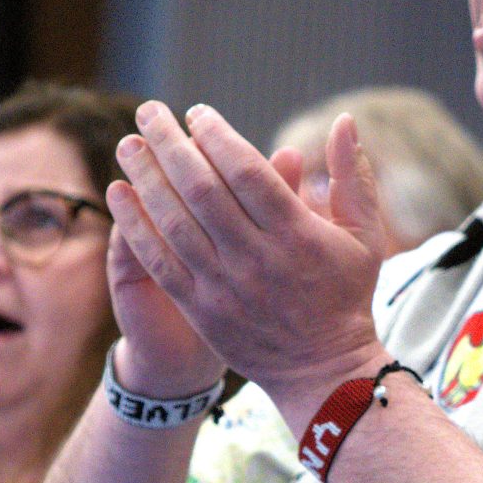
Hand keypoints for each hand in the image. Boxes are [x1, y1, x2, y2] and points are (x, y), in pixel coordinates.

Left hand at [108, 102, 391, 426]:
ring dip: (147, 178)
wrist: (323, 370)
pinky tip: (119, 194)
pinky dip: (136, 226)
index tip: (197, 112)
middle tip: (148, 111)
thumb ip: (352, 175)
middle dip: (171, 145)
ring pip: (176, 222)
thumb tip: (346, 119)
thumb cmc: (345, 293)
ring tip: (128, 144)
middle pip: (203, 190)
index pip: (248, 173)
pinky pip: (161, 261)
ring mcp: (225, 286)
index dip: (218, 138)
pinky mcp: (202, 308)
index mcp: (298, 235)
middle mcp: (257, 258)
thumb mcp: (363, 234)